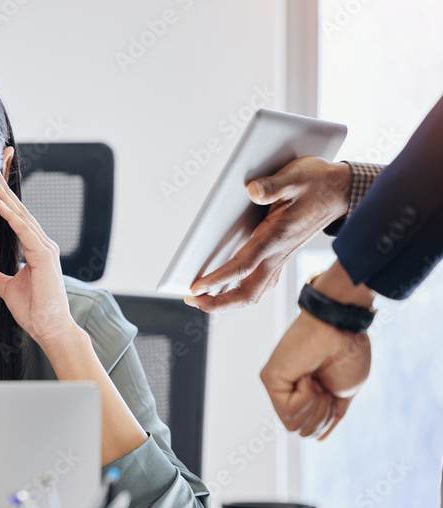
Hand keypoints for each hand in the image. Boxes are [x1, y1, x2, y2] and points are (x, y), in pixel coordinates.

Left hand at [0, 168, 78, 347]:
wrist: (50, 328)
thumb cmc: (35, 310)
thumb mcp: (6, 288)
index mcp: (35, 249)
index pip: (17, 219)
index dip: (3, 201)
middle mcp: (43, 245)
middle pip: (20, 212)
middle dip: (4, 192)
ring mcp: (46, 250)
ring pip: (23, 218)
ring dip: (6, 199)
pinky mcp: (45, 258)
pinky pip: (27, 234)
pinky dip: (14, 219)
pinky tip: (2, 206)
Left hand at [186, 157, 352, 312]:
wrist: (341, 190)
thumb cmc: (317, 183)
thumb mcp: (296, 176)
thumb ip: (272, 186)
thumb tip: (253, 191)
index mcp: (276, 237)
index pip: (242, 266)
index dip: (217, 279)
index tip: (196, 288)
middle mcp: (278, 254)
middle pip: (248, 293)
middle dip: (218, 303)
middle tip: (192, 300)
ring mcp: (281, 259)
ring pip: (254, 293)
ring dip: (228, 302)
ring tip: (203, 300)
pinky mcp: (281, 257)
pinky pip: (260, 284)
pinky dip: (241, 293)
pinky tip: (227, 290)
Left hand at [260, 310, 370, 440]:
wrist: (344, 331)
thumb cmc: (348, 355)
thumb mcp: (343, 394)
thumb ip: (329, 416)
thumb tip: (317, 438)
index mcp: (305, 396)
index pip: (309, 429)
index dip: (327, 418)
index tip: (332, 392)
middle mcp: (288, 392)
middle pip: (301, 431)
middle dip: (321, 414)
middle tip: (324, 385)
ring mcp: (277, 386)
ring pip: (294, 425)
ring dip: (315, 405)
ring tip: (316, 380)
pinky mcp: (269, 378)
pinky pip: (288, 410)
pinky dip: (306, 396)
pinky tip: (307, 376)